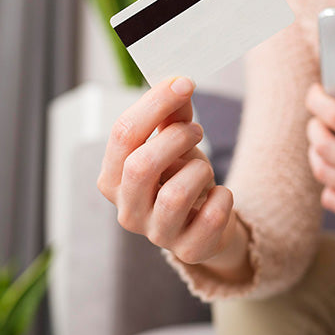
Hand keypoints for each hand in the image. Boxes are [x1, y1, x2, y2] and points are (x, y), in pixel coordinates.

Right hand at [98, 77, 249, 275]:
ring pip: (174, 196)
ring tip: (204, 167)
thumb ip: (172, 114)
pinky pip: (210, 218)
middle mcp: (127, 210)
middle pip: (140, 166)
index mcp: (112, 179)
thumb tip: (178, 83)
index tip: (183, 83)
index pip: (122, 135)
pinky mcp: (188, 251)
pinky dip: (222, 197)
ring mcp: (156, 235)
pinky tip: (220, 194)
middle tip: (196, 129)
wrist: (206, 223)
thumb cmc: (181, 177)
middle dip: (174, 139)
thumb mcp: (174, 142)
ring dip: (199, 169)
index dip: (154, 104)